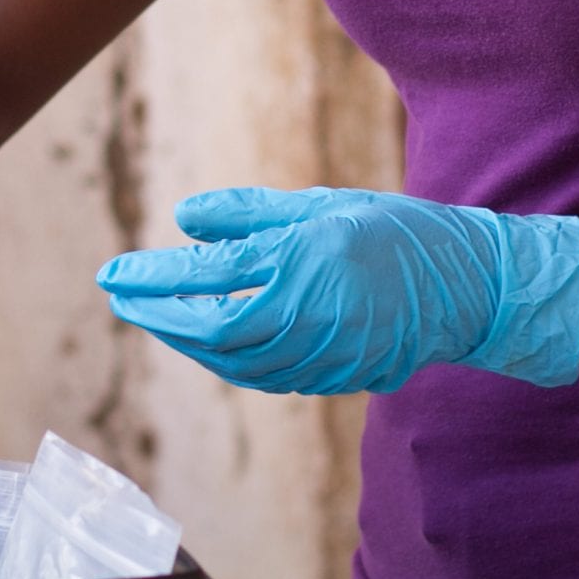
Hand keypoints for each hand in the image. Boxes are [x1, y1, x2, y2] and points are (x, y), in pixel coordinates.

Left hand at [96, 186, 578, 395]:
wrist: (466, 286)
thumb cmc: (393, 231)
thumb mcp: (322, 204)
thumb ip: (251, 214)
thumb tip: (183, 219)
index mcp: (306, 258)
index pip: (208, 276)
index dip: (152, 278)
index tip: (113, 273)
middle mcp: (309, 311)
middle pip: (208, 328)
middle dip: (156, 313)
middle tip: (121, 295)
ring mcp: (322, 351)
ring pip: (231, 360)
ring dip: (185, 339)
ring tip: (154, 314)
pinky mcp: (331, 375)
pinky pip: (261, 375)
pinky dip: (223, 359)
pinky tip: (206, 339)